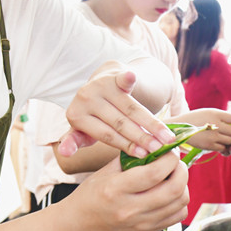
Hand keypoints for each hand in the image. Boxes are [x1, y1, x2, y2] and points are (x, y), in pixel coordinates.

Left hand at [59, 70, 175, 158]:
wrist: (103, 83)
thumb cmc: (94, 114)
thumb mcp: (82, 130)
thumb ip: (76, 140)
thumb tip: (64, 152)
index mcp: (76, 116)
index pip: (107, 135)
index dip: (128, 146)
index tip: (146, 156)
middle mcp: (85, 98)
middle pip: (120, 122)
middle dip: (142, 137)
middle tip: (160, 149)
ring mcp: (99, 85)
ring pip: (130, 107)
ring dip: (150, 122)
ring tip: (167, 137)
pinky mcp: (113, 74)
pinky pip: (122, 79)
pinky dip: (127, 79)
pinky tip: (132, 77)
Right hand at [67, 151, 188, 230]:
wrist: (79, 225)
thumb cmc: (90, 195)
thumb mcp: (104, 172)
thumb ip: (130, 158)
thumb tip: (156, 145)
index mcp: (116, 189)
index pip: (155, 172)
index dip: (170, 158)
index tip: (170, 150)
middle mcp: (130, 209)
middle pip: (174, 189)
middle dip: (182, 170)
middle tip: (176, 162)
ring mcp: (141, 223)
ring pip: (180, 203)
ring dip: (183, 185)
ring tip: (173, 177)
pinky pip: (177, 216)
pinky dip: (179, 202)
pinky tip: (169, 193)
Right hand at [176, 108, 230, 155]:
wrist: (179, 128)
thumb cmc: (195, 119)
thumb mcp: (208, 112)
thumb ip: (222, 116)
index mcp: (216, 113)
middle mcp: (215, 124)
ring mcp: (212, 136)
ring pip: (230, 141)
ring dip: (229, 141)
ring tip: (223, 138)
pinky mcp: (208, 145)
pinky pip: (222, 148)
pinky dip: (222, 146)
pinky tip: (216, 143)